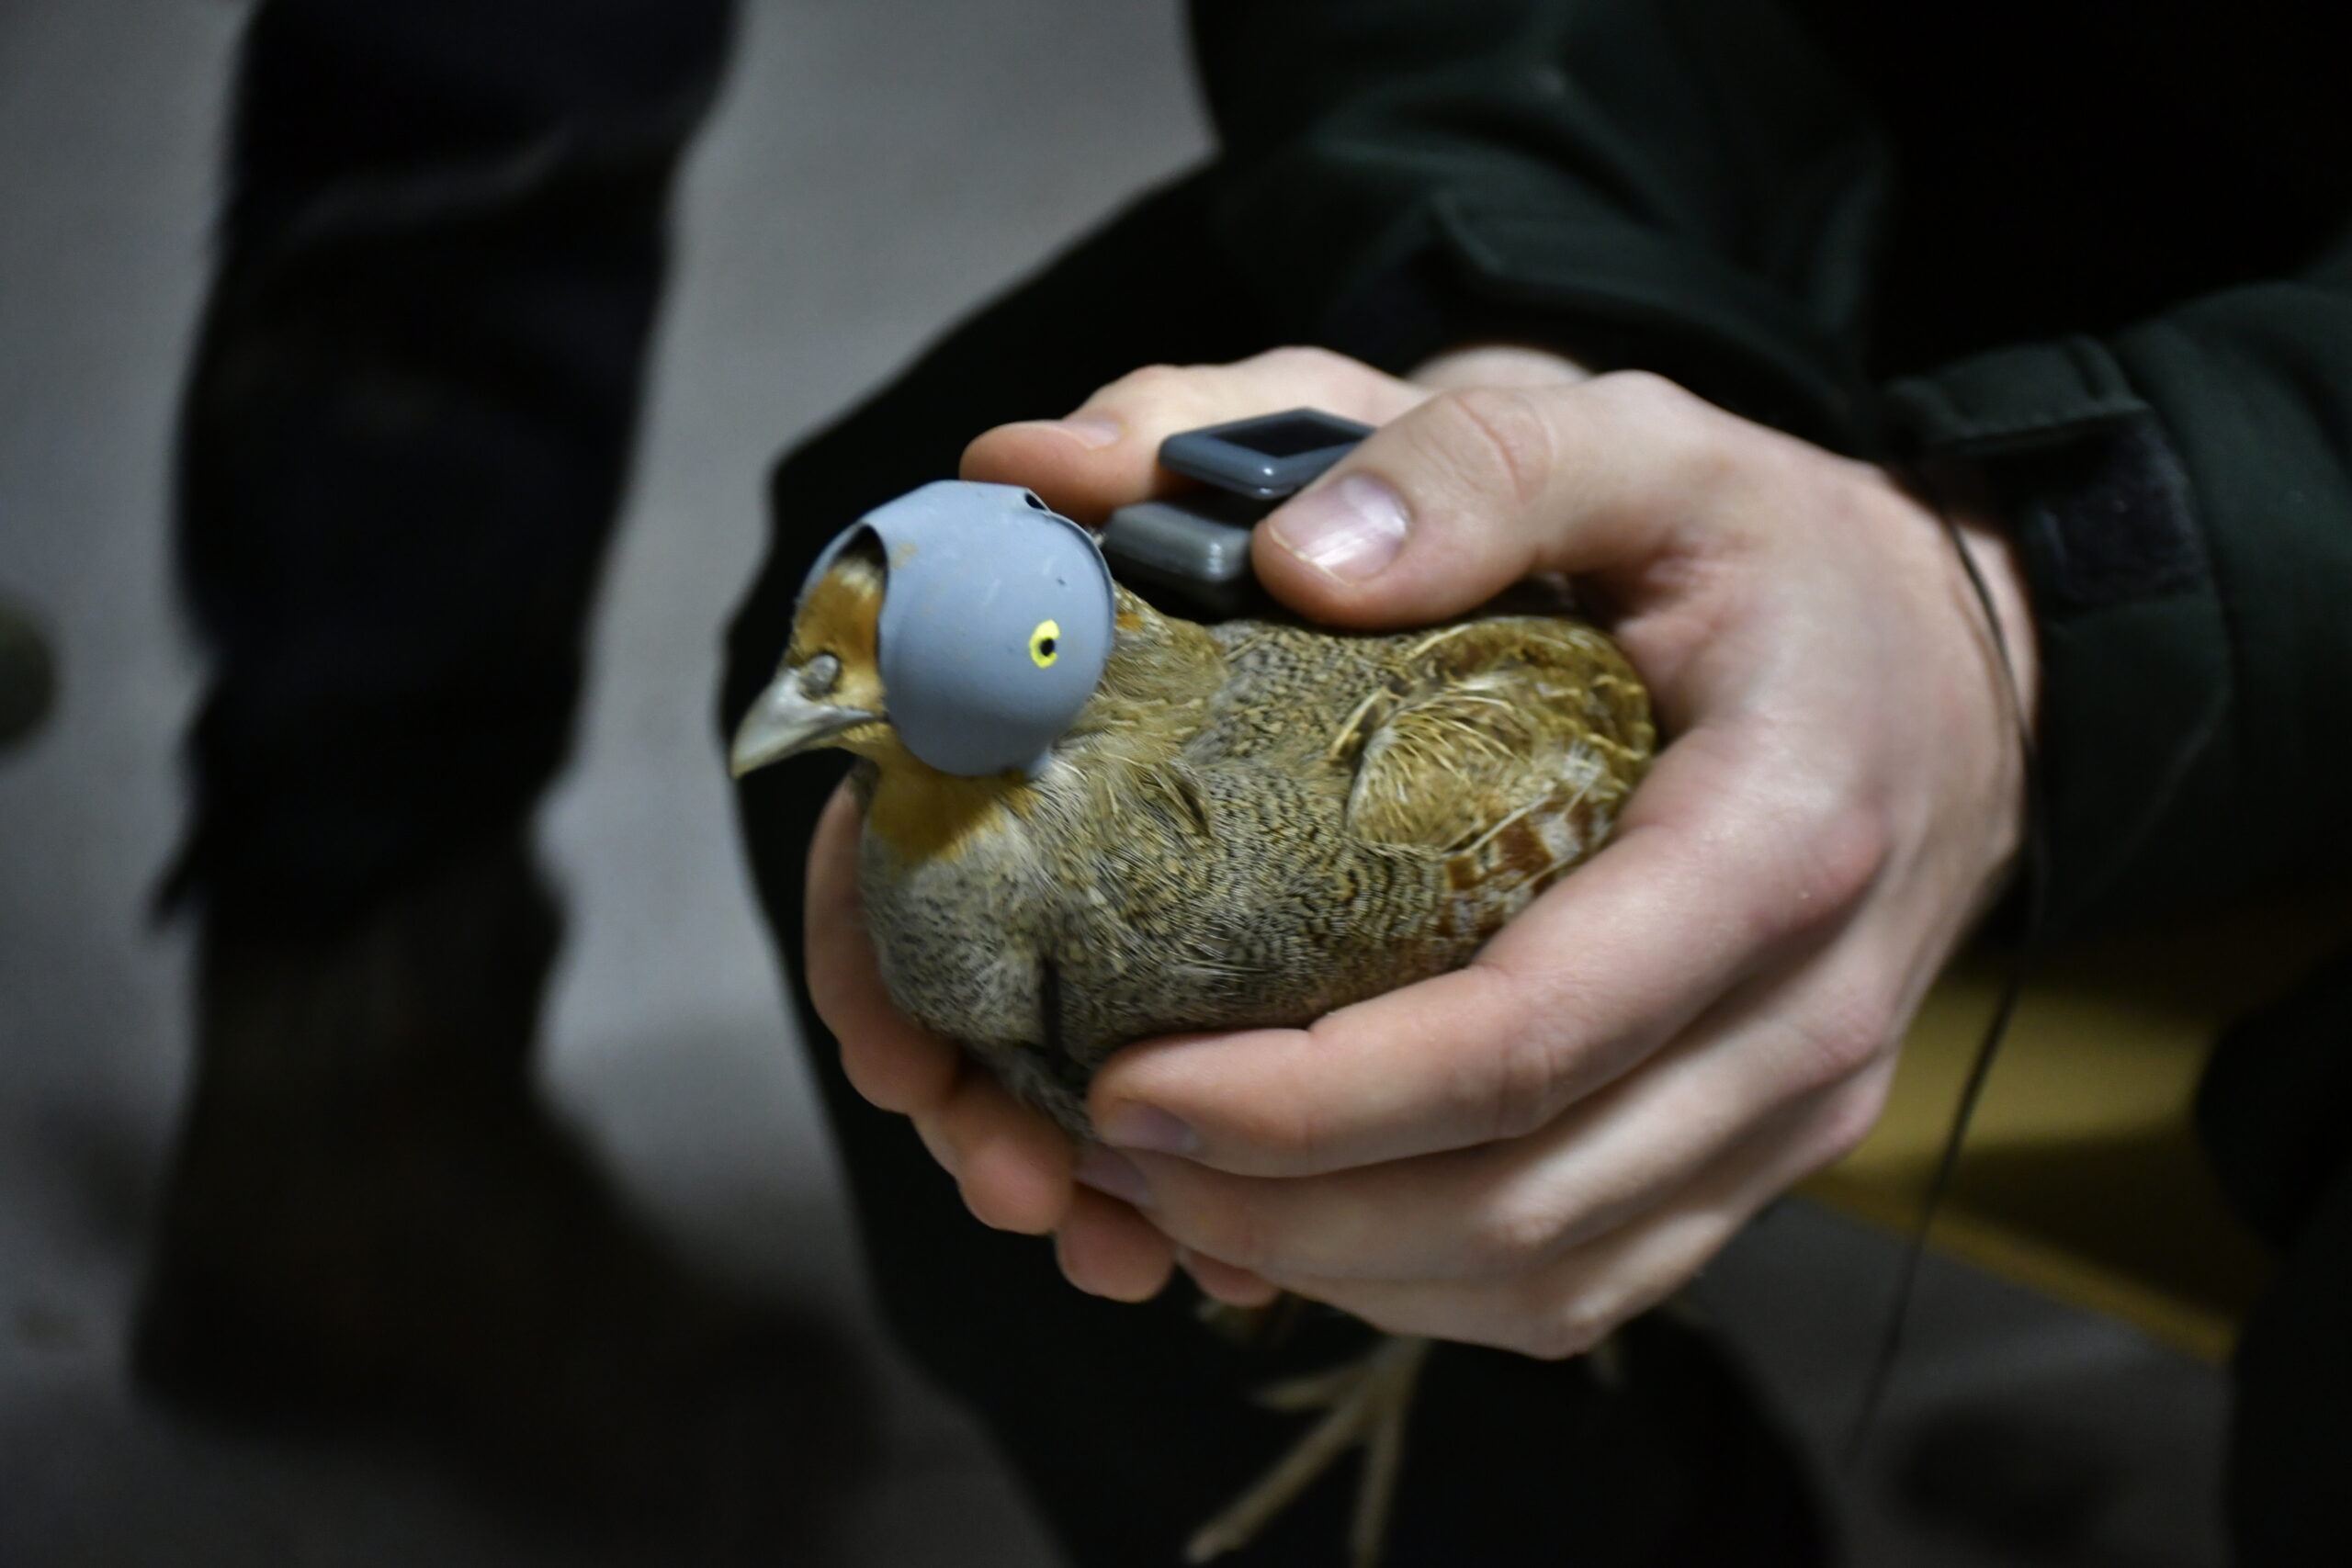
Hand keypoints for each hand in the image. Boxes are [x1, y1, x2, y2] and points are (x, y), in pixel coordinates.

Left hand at [806, 345, 2036, 1352]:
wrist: (1960, 671)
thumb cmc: (1784, 558)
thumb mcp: (1646, 444)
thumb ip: (1476, 463)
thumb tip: (1289, 554)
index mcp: (1780, 845)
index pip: (1531, 1037)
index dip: (1315, 1098)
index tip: (1130, 1084)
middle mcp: (1805, 1022)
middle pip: (1520, 1203)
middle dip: (1287, 1206)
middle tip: (1103, 1144)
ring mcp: (1792, 1116)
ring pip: (1544, 1278)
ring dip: (1335, 1260)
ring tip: (1167, 1187)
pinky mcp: (1759, 1158)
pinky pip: (1586, 1284)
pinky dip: (1420, 1280)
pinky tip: (1297, 1215)